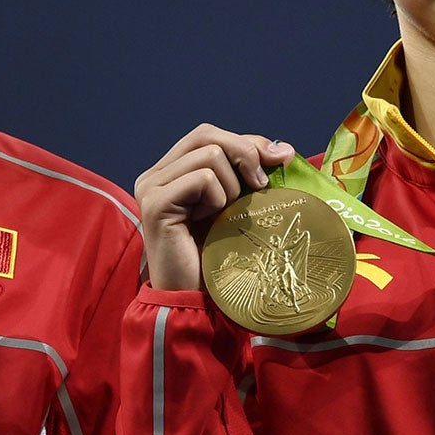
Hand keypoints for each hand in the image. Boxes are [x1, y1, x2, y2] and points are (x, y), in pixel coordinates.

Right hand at [133, 126, 295, 290]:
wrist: (196, 299)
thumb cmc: (217, 256)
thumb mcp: (238, 205)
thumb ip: (250, 174)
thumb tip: (283, 148)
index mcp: (171, 171)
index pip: (210, 135)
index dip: (247, 142)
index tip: (281, 160)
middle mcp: (155, 175)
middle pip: (207, 134)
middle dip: (245, 153)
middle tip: (262, 185)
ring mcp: (151, 187)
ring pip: (209, 154)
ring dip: (231, 186)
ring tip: (225, 215)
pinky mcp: (155, 204)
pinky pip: (203, 179)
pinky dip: (218, 198)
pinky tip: (211, 222)